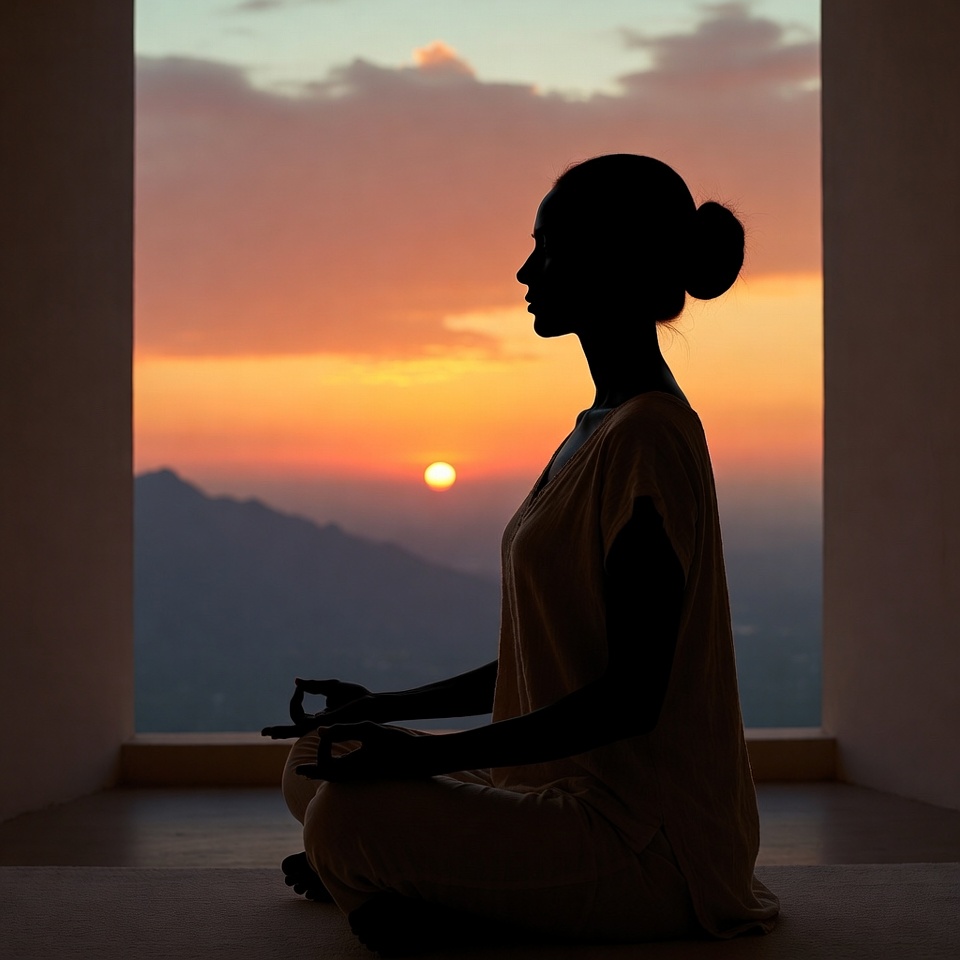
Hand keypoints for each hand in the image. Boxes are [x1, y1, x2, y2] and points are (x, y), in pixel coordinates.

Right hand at [261, 678, 374, 738]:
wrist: (372, 702)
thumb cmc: (356, 696)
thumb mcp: (332, 687)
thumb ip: (314, 685)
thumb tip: (297, 682)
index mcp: (320, 718)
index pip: (299, 715)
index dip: (295, 700)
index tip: (299, 687)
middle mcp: (319, 725)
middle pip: (293, 729)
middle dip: (279, 730)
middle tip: (264, 732)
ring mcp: (321, 726)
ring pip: (296, 731)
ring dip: (282, 731)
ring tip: (268, 732)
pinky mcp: (325, 724)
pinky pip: (305, 727)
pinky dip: (290, 729)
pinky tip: (282, 730)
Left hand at [295, 722, 432, 780]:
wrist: (419, 757)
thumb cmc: (395, 742)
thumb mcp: (368, 729)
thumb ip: (343, 729)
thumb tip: (319, 730)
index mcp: (351, 766)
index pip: (325, 761)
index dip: (322, 744)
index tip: (328, 730)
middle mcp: (355, 775)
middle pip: (327, 777)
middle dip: (313, 772)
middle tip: (298, 771)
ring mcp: (363, 776)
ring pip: (337, 778)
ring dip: (324, 773)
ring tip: (311, 772)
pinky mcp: (370, 775)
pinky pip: (348, 776)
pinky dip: (338, 772)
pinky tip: (338, 765)